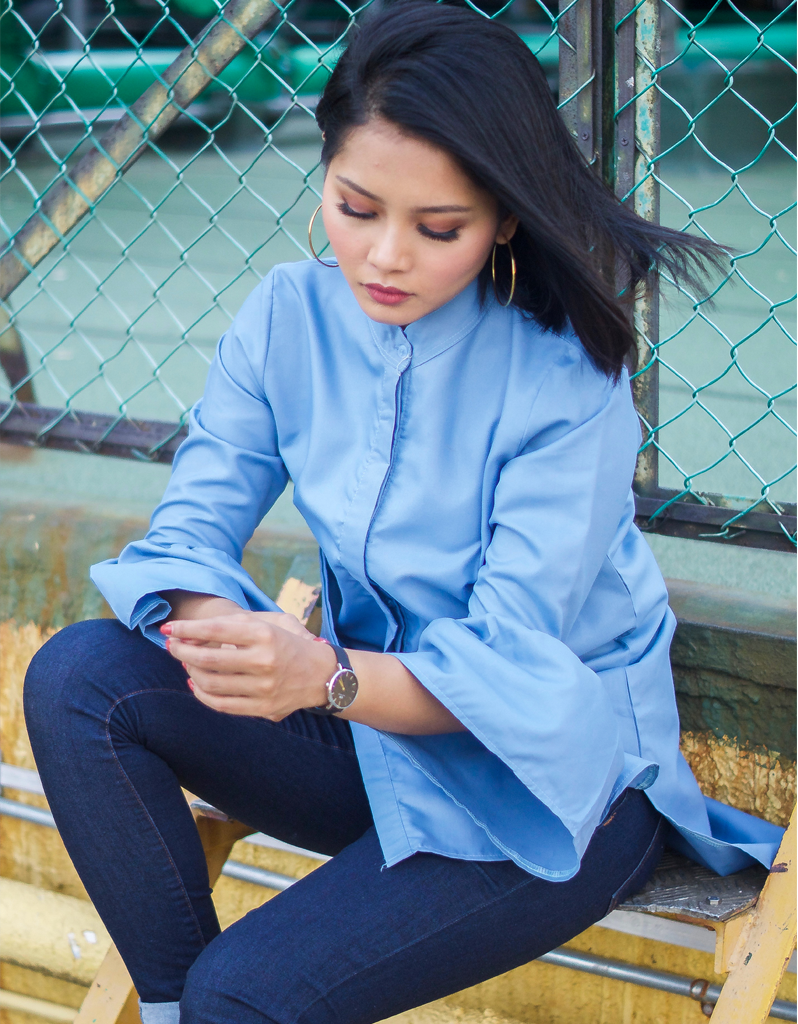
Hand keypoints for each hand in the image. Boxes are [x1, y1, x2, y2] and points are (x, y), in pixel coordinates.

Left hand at [161, 612, 336, 719]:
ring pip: (211, 683)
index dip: (187, 629)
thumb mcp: (271, 622)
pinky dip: (202, 694)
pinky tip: (196, 683)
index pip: (216, 630)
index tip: (168, 629)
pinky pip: (221, 704)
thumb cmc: (289, 642)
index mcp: (266, 634)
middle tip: (172, 646)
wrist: (323, 674)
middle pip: (208, 659)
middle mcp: (264, 661)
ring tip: (187, 663)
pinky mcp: (263, 709)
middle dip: (182, 651)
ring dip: (191, 671)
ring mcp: (263, 688)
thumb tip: (192, 634)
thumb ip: (235, 624)